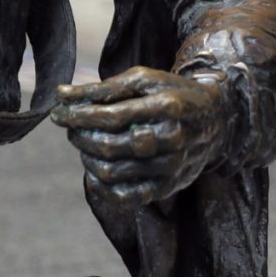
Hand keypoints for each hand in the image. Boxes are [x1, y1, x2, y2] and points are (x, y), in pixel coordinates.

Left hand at [52, 67, 230, 213]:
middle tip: (71, 127)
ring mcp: (170, 167)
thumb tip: (62, 95)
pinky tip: (94, 170)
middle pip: (108, 145)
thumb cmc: (173, 94)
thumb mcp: (145, 80)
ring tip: (84, 145)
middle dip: (79, 136)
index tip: (58, 113)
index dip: (78, 115)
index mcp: (167, 106)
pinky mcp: (167, 187)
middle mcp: (172, 139)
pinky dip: (101, 186)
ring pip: (112, 172)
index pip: (110, 116)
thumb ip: (104, 88)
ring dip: (86, 158)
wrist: (217, 120)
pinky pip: (125, 197)